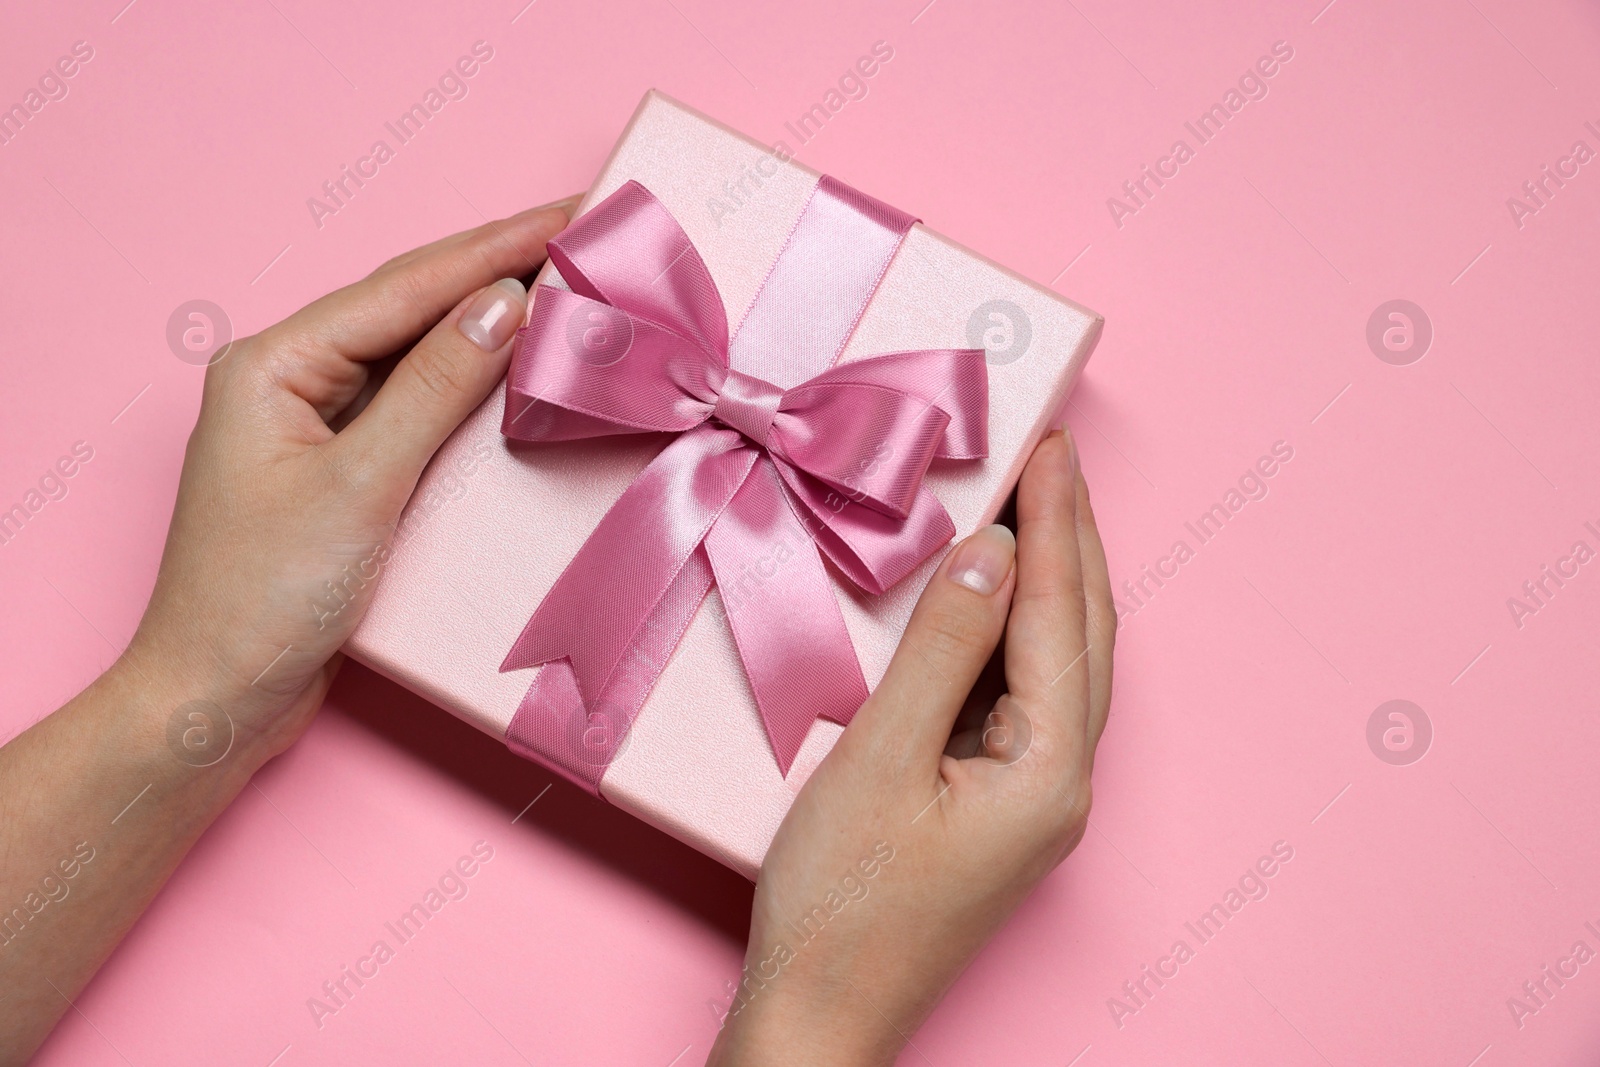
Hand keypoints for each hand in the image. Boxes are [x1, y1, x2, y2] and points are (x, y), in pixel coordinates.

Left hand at [0, 198, 573, 1062]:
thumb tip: (505, 304)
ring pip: (419, 356)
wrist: (218, 701)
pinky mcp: (344, 472)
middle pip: (412, 309)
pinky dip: (472, 388)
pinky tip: (518, 370)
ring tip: (566, 288)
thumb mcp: (361, 484)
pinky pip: (419, 408)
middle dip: (498, 272)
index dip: (495, 247)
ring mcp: (316, 426)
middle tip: (583, 238)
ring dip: (490, 325)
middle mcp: (291, 380)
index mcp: (274, 363)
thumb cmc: (263, 596)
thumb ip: (436, 388)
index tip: (571, 215)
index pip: (405, 287)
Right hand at [708, 428, 1114, 1065]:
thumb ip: (940, 649)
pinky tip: (987, 603)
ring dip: (1049, 581)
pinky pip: (1023, 698)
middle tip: (1053, 455)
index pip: (1061, 615)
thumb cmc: (840, 904)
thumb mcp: (879, 759)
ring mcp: (1035, 802)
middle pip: (1084, 635)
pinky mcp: (1000, 810)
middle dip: (1072, 538)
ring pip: (1060, 665)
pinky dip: (1012, 634)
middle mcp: (1063, 785)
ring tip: (1032, 506)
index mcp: (1049, 772)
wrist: (818, 1014)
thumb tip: (992, 552)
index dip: (1056, 521)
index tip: (1049, 442)